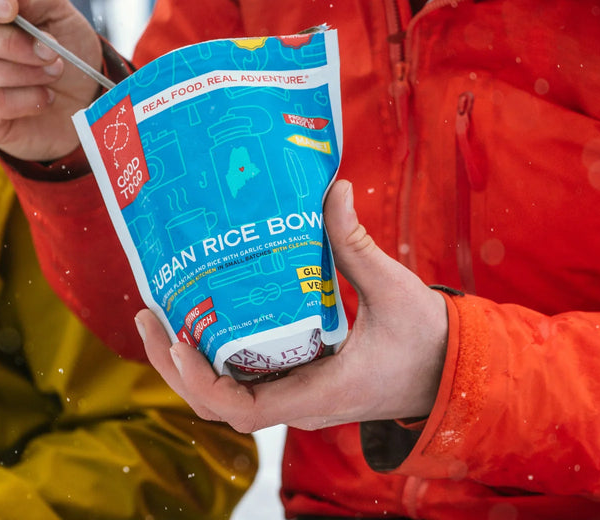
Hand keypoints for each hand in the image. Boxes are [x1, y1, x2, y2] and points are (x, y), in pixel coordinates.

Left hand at [136, 179, 448, 431]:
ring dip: (186, 362)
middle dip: (173, 366)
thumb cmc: (427, 341)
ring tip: (159, 314)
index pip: (242, 410)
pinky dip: (215, 354)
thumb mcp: (394, 290)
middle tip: (146, 315)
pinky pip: (245, 376)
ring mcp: (296, 393)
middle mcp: (298, 400)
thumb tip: (334, 188)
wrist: (453, 372)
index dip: (201, 382)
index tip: (178, 342)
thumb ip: (357, 243)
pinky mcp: (300, 378)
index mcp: (318, 392)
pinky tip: (202, 316)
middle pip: (216, 404)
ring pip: (225, 393)